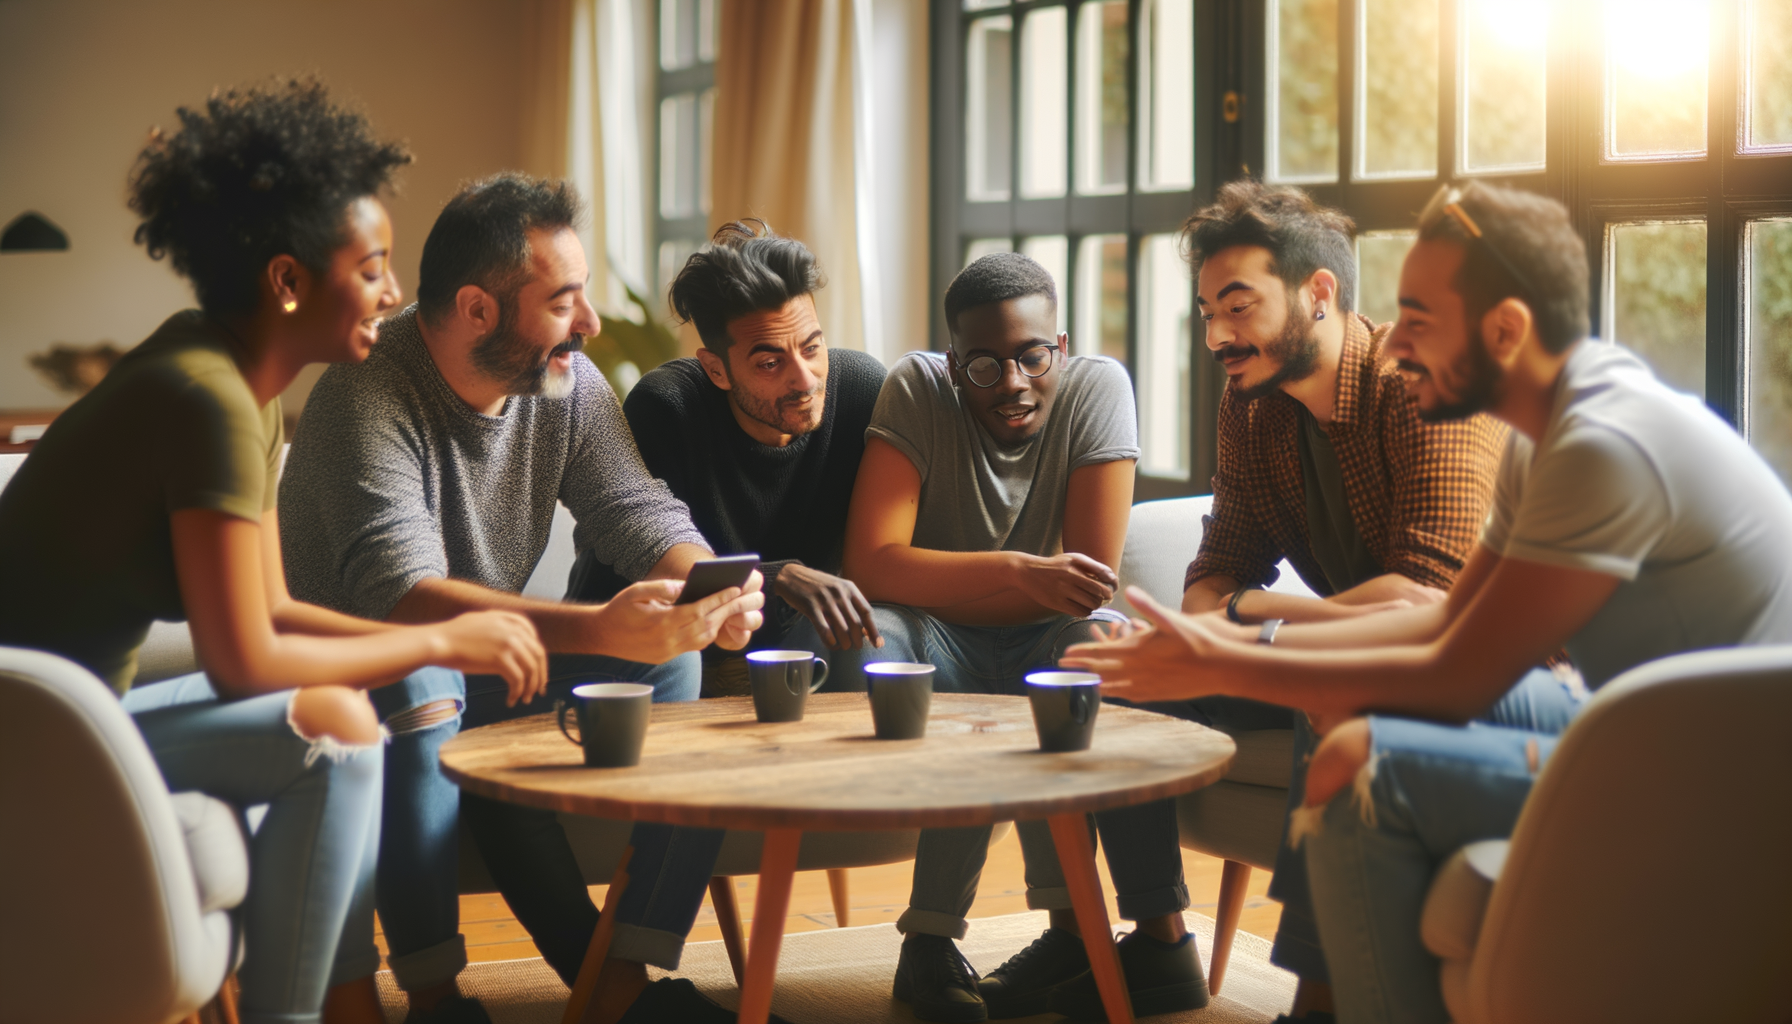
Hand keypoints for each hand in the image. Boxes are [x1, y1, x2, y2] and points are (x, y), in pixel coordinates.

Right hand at [433, 610, 547, 706]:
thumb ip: (497, 627)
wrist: (439, 641)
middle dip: (541, 674)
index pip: (533, 635)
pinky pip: (518, 680)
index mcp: (507, 619)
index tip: (536, 667)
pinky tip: (511, 700)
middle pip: (538, 654)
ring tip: (525, 699)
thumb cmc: (452, 635)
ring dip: (530, 687)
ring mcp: (508, 644)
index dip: (537, 654)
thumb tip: (507, 642)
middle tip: (539, 689)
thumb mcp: (479, 621)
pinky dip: (517, 692)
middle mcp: (512, 630)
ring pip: (531, 669)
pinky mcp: (500, 660)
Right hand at [589, 577, 766, 661]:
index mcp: (662, 622)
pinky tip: (713, 622)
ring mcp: (668, 651)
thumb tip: (685, 586)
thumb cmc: (618, 610)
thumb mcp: (636, 591)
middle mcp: (668, 640)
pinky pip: (693, 646)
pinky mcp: (666, 657)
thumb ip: (662, 588)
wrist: (602, 636)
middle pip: (707, 625)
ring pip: (703, 639)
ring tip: (732, 608)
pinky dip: (706, 633)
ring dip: (719, 623)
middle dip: (727, 610)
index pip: (699, 610)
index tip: (735, 589)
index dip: (719, 599)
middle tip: (744, 598)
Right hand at [774, 564, 883, 650]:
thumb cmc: (818, 586)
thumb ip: (851, 604)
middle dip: (858, 640)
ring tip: (844, 647)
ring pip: (841, 628)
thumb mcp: (838, 588)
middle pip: (855, 623)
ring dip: (845, 642)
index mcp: (849, 588)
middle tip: (856, 647)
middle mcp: (839, 593)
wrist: (792, 575)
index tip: (877, 644)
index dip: (873, 630)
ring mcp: (825, 600)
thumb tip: (865, 629)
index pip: (866, 611)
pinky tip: (831, 644)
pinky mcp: (811, 606)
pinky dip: (829, 640)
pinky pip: (824, 628)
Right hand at [1013, 552, 1117, 616]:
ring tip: (1093, 602)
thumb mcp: (1073, 558)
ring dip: (1096, 605)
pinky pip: (1080, 612)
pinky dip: (1086, 611)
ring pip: (1091, 603)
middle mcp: (1070, 576)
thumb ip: (1093, 566)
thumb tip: (1111, 577)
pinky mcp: (1056, 603)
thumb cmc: (1055, 565)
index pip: (1104, 576)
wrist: (1028, 571)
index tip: (1112, 588)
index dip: (1112, 584)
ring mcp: (1062, 590)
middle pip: (1099, 592)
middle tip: (1105, 597)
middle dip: (1106, 596)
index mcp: (1076, 563)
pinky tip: (1084, 607)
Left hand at [1060, 586, 1227, 701]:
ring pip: (1112, 687)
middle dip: (1080, 669)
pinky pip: (1129, 696)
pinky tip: (1112, 693)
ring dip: (1094, 683)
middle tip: (1063, 669)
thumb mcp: (1170, 618)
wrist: (1219, 668)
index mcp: (1136, 650)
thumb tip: (1129, 589)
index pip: (1100, 653)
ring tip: (1081, 682)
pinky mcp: (1156, 695)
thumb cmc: (1196, 641)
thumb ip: (1147, 605)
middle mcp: (1136, 670)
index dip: (1081, 654)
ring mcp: (1145, 685)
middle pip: (1100, 671)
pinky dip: (1115, 693)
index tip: (1065, 654)